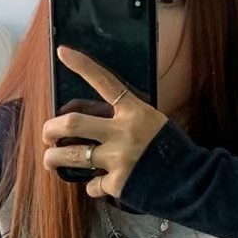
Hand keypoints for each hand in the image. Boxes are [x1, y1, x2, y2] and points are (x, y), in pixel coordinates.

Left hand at [42, 45, 167, 198]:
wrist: (191, 181)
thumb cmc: (171, 150)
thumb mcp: (153, 122)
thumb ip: (125, 120)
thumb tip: (94, 126)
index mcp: (134, 111)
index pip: (105, 81)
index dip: (82, 66)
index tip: (62, 52)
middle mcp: (123, 131)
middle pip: (72, 124)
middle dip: (51, 129)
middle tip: (46, 135)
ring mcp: (119, 158)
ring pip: (72, 156)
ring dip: (53, 159)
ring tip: (50, 160)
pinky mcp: (118, 183)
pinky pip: (92, 184)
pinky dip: (92, 186)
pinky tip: (99, 184)